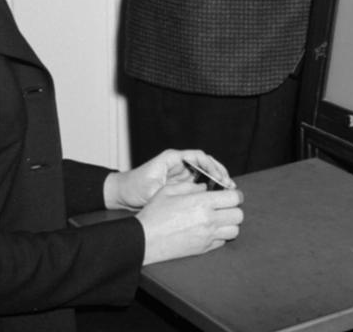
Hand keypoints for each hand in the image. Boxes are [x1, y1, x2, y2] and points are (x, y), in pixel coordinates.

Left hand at [108, 149, 233, 209]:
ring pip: (204, 172)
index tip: (219, 176)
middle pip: (205, 163)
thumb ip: (170, 191)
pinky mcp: (180, 183)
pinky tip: (216, 197)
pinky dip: (208, 188)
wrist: (123, 193)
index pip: (198, 156)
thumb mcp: (152, 189)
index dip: (210, 165)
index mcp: (172, 158)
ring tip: (228, 190)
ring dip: (216, 180)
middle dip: (218, 171)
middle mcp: (178, 163)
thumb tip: (191, 195)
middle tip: (229, 184)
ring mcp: (180, 173)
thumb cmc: (134, 187)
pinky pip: (199, 182)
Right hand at [136, 182, 243, 264]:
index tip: (230, 194)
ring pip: (234, 230)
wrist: (144, 240)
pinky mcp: (203, 249)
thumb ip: (190, 186)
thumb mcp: (169, 191)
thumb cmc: (154, 214)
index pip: (234, 197)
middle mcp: (208, 220)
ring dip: (229, 223)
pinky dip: (220, 236)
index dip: (235, 194)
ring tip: (219, 219)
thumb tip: (204, 187)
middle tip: (225, 206)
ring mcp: (207, 237)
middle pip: (239, 215)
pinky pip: (222, 242)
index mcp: (202, 202)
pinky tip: (209, 230)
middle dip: (234, 209)